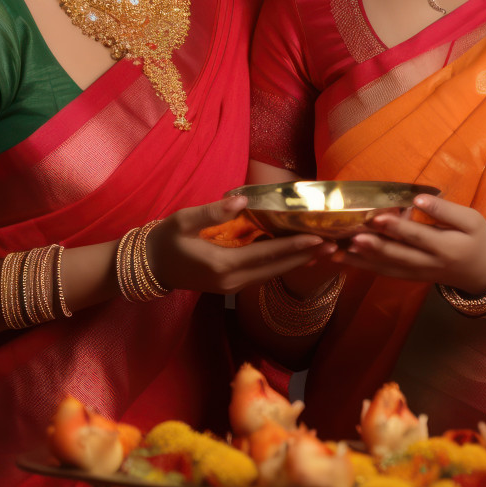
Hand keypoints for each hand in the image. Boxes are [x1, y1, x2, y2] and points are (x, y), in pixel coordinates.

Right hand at [146, 196, 331, 295]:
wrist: (149, 267)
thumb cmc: (164, 240)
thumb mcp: (183, 220)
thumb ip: (212, 212)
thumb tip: (240, 199)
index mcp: (222, 265)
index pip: (266, 254)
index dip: (294, 247)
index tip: (319, 238)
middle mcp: (233, 281)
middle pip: (277, 269)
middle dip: (307, 256)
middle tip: (336, 244)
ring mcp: (234, 287)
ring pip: (274, 274)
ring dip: (300, 262)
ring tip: (328, 250)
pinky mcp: (233, 286)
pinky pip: (265, 274)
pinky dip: (285, 265)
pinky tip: (302, 256)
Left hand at [334, 195, 485, 294]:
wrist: (482, 273)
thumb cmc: (477, 240)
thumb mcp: (472, 221)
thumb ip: (446, 211)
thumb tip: (419, 199)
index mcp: (447, 248)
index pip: (419, 237)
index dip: (398, 228)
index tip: (379, 217)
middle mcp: (429, 265)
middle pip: (399, 256)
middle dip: (375, 246)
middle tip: (354, 236)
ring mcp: (417, 274)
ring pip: (387, 268)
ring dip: (362, 260)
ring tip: (340, 249)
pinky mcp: (409, 277)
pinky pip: (385, 273)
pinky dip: (364, 267)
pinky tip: (343, 258)